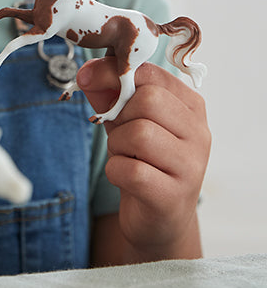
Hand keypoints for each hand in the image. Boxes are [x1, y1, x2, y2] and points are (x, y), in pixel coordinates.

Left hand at [78, 58, 210, 260]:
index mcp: (190, 105)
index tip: (89, 79)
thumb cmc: (142, 158)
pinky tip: (125, 178)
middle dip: (119, 115)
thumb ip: (108, 91)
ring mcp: (192, 166)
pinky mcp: (174, 196)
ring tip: (126, 156)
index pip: (150, 72)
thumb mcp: (124, 118)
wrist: (158, 217)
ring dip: (117, 144)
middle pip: (148, 100)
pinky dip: (115, 171)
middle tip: (121, 135)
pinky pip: (131, 170)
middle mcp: (199, 132)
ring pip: (140, 134)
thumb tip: (88, 70)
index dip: (111, 72)